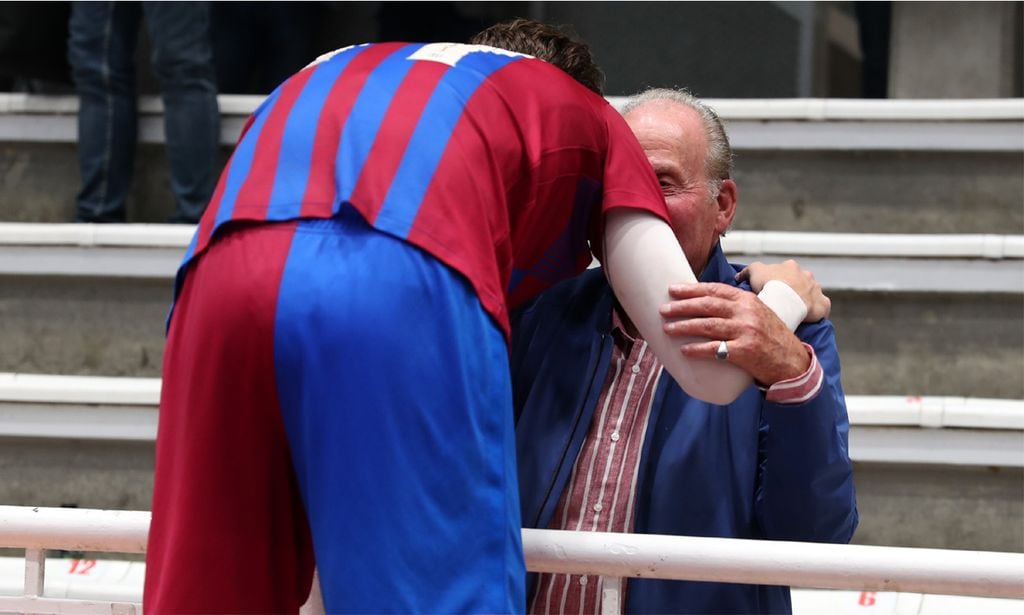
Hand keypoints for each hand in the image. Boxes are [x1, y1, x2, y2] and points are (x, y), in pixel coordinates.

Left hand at [660, 282, 810, 385]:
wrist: (792, 361)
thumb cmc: (771, 336)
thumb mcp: (758, 312)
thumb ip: (737, 305)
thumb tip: (706, 301)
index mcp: (747, 300)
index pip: (715, 290)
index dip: (691, 289)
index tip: (673, 289)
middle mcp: (746, 313)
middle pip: (708, 305)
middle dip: (682, 306)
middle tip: (664, 309)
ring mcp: (746, 331)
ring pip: (708, 325)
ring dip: (684, 326)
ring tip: (668, 328)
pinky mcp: (745, 351)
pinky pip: (715, 349)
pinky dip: (698, 349)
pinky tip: (684, 350)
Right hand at [736, 260, 830, 321]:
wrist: (786, 300)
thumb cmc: (770, 285)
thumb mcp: (754, 272)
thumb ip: (746, 271)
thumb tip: (739, 276)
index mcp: (790, 267)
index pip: (784, 271)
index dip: (777, 280)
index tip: (771, 289)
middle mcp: (806, 275)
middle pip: (800, 281)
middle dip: (793, 289)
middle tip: (782, 301)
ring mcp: (816, 289)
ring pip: (811, 293)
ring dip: (804, 300)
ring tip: (793, 311)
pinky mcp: (823, 304)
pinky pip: (821, 307)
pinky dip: (816, 311)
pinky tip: (808, 317)